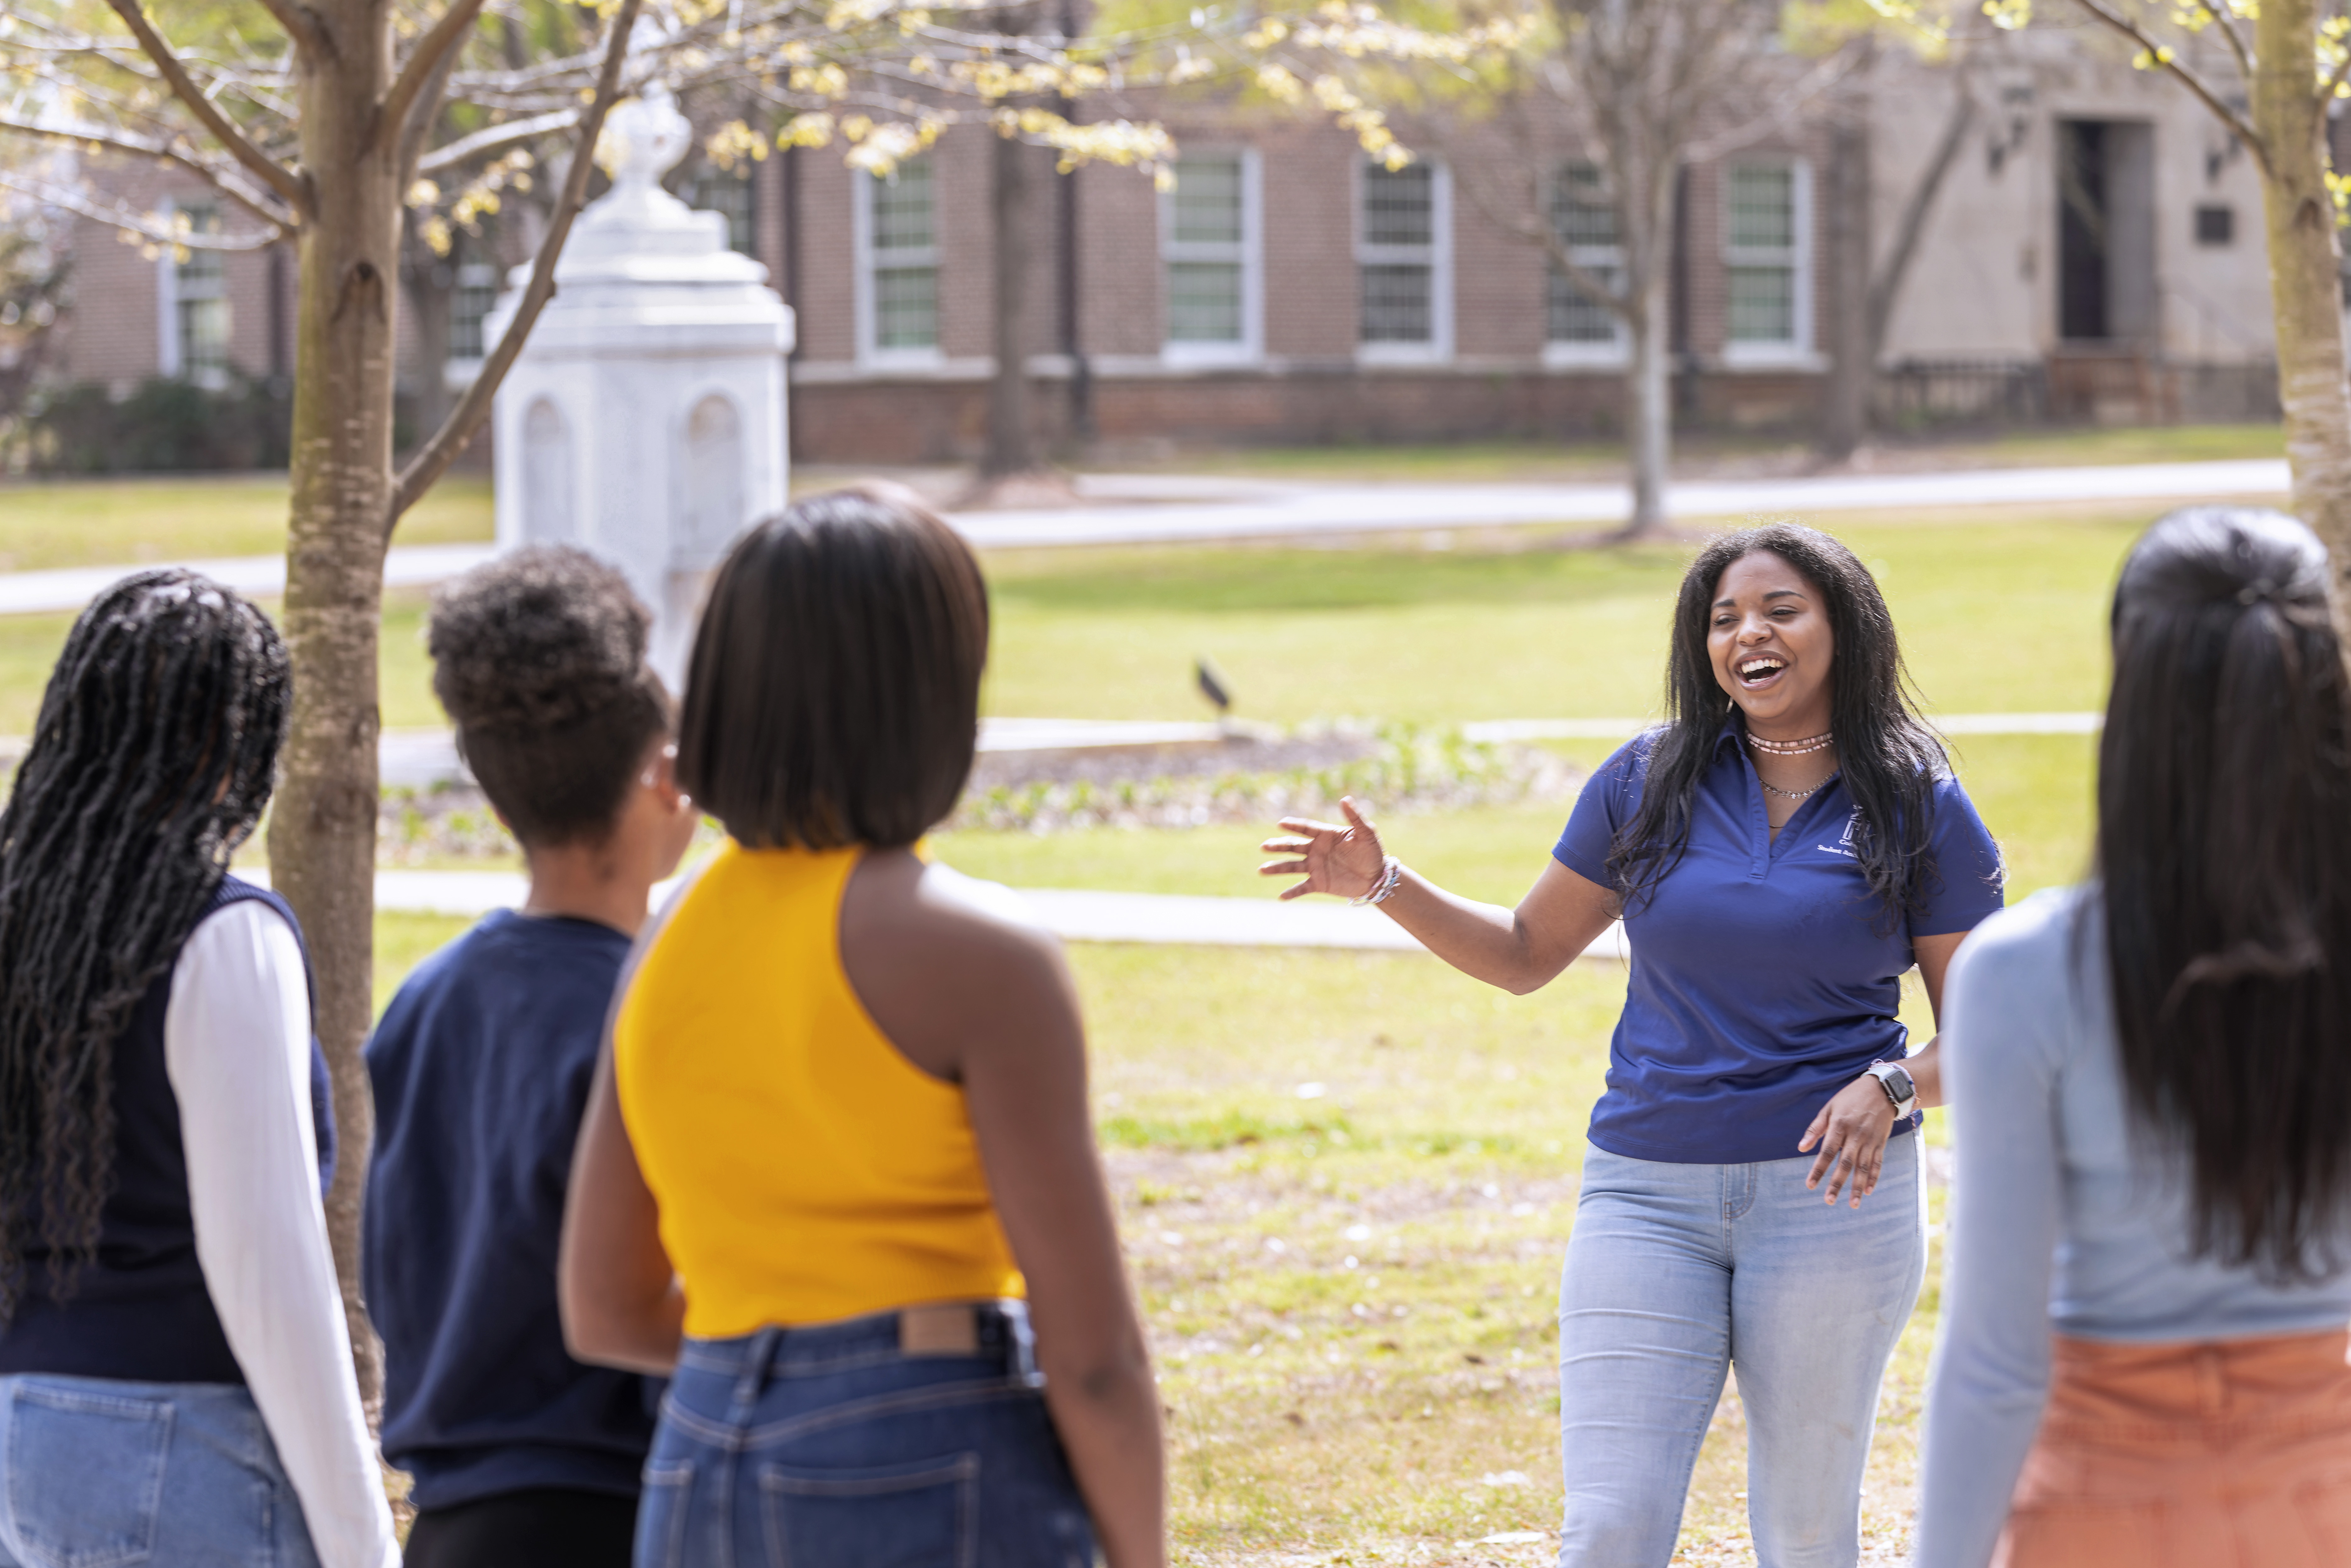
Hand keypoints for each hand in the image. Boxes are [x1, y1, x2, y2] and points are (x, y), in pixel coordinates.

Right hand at [1258, 797, 1387, 901]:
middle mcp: (1316, 850)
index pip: (1306, 829)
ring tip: (1262, 870)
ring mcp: (1315, 867)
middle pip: (1293, 846)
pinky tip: (1281, 897)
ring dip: (1277, 868)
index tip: (1281, 824)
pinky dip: (1292, 892)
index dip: (1293, 826)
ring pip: (1292, 866)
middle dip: (1278, 846)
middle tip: (1264, 846)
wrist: (1377, 877)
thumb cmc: (1372, 851)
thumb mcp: (1366, 833)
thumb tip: (1344, 799)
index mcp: (1325, 835)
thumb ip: (1354, 817)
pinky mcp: (1319, 883)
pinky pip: (1302, 887)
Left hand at [1798, 1074, 1898, 1207]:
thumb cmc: (1850, 1098)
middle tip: (1828, 1201)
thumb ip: (1815, 1128)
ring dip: (1858, 1187)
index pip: (1827, 1152)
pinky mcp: (1881, 1142)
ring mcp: (1870, 1140)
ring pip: (1863, 1167)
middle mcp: (1856, 1135)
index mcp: (1839, 1125)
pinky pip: (1878, 1162)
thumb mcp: (1829, 1108)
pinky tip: (1869, 1190)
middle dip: (1837, 1183)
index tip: (1810, 1185)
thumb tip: (1801, 1148)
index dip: (1818, 1169)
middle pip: (1845, 1163)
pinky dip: (1874, 1177)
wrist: (1883, 1089)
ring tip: (1853, 1204)